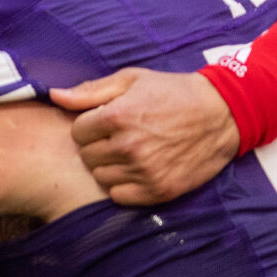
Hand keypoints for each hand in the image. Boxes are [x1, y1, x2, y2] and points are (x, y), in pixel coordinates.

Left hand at [50, 69, 240, 206]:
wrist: (222, 114)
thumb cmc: (173, 92)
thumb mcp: (132, 80)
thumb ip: (90, 91)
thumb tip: (54, 96)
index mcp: (117, 116)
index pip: (77, 132)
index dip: (89, 125)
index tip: (106, 121)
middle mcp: (128, 146)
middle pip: (87, 156)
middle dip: (98, 145)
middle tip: (119, 136)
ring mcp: (144, 171)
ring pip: (101, 177)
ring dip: (110, 166)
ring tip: (130, 151)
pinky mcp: (158, 191)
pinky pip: (119, 196)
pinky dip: (124, 185)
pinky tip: (138, 169)